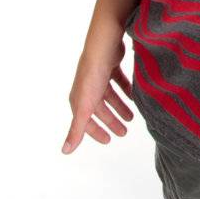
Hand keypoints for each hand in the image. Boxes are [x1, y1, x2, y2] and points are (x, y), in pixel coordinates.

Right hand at [63, 33, 133, 151]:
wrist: (103, 46)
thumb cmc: (92, 77)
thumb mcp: (85, 108)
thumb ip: (77, 129)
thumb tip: (65, 152)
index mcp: (79, 99)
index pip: (86, 121)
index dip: (96, 132)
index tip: (109, 140)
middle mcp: (87, 88)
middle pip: (100, 109)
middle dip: (111, 121)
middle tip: (125, 132)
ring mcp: (99, 76)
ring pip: (110, 96)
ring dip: (120, 106)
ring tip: (132, 116)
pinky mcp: (110, 65)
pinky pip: (118, 80)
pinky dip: (126, 89)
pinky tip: (134, 95)